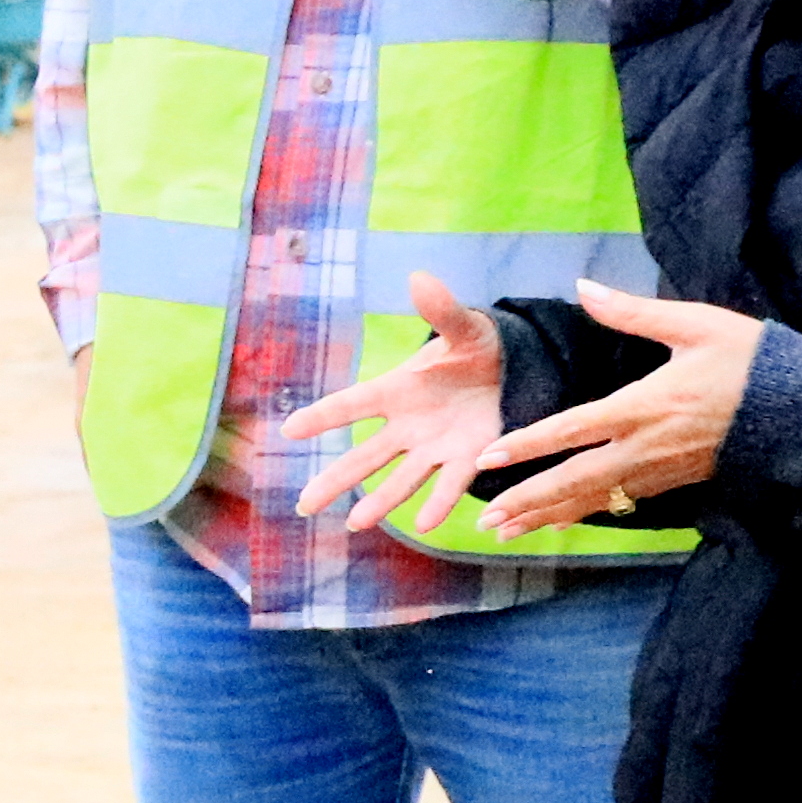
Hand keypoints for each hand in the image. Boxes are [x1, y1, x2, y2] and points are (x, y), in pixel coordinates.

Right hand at [276, 273, 521, 537]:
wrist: (512, 371)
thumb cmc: (477, 347)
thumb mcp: (463, 327)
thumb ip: (441, 310)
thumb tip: (418, 278)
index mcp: (398, 390)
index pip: (353, 404)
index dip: (323, 417)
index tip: (289, 431)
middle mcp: (408, 425)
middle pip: (365, 457)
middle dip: (334, 480)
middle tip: (301, 505)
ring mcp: (435, 446)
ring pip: (400, 479)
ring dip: (379, 502)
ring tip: (354, 523)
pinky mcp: (466, 459)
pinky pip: (450, 484)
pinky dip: (438, 503)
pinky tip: (422, 524)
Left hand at [474, 281, 762, 534]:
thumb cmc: (750, 360)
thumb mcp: (694, 324)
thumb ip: (632, 311)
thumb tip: (583, 286)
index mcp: (644, 405)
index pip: (573, 429)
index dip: (528, 445)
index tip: (487, 458)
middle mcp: (646, 446)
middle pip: (576, 480)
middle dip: (528, 500)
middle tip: (485, 521)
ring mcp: (661, 470)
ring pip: (595, 499)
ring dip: (548, 515)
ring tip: (506, 531)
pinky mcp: (675, 482)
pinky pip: (621, 503)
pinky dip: (585, 514)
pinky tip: (557, 523)